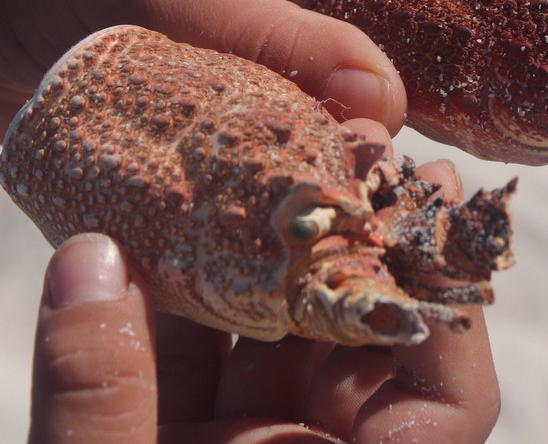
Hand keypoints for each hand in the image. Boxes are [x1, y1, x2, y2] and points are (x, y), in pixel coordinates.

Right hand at [29, 148, 499, 442]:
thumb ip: (101, 402)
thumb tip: (91, 259)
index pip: (448, 405)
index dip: (439, 305)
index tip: (416, 211)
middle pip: (366, 350)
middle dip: (355, 250)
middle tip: (350, 151)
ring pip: (284, 344)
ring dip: (273, 258)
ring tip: (272, 162)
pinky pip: (210, 362)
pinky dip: (193, 301)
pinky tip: (177, 230)